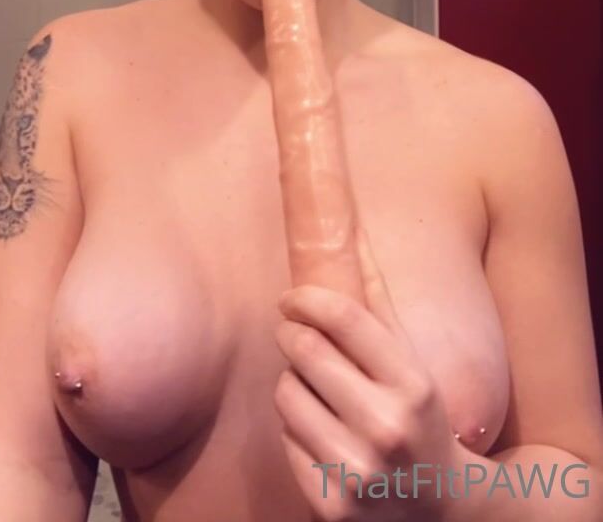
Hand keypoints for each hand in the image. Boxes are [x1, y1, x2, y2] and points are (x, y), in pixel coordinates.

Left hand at [273, 226, 463, 520]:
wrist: (440, 509)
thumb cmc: (421, 420)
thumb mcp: (413, 364)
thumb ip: (381, 304)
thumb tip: (353, 233)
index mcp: (413, 386)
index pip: (345, 318)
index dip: (307, 299)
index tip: (291, 297)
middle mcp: (386, 427)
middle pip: (305, 352)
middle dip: (291, 335)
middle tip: (292, 332)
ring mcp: (357, 471)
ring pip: (287, 394)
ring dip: (291, 383)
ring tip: (314, 390)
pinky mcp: (330, 504)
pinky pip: (285, 440)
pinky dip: (294, 429)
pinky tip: (320, 433)